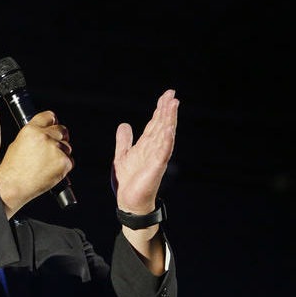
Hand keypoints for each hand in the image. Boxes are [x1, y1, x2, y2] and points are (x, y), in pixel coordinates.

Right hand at [0, 110, 72, 216]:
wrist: (12, 186)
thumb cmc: (11, 170)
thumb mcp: (17, 144)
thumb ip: (33, 136)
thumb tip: (45, 135)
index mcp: (31, 130)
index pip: (49, 116)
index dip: (53, 122)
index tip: (55, 125)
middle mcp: (44, 137)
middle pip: (62, 130)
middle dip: (60, 138)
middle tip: (54, 149)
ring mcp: (55, 149)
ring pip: (67, 147)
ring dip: (61, 154)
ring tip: (47, 165)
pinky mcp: (64, 162)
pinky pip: (70, 161)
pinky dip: (63, 167)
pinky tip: (51, 172)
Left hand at [112, 89, 178, 213]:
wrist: (129, 202)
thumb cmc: (128, 181)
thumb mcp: (122, 155)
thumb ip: (124, 141)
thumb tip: (124, 125)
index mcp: (146, 145)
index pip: (155, 123)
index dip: (161, 109)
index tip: (167, 95)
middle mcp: (153, 149)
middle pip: (162, 126)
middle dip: (167, 111)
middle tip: (172, 95)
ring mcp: (156, 158)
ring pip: (165, 135)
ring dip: (169, 121)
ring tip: (173, 106)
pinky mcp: (156, 168)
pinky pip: (163, 152)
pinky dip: (166, 140)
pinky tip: (168, 129)